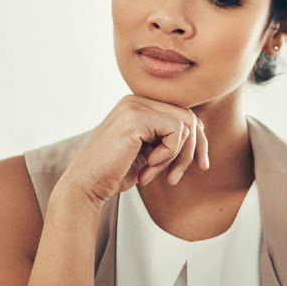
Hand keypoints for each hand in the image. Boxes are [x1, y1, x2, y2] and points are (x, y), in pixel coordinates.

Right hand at [57, 95, 211, 207]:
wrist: (86, 185)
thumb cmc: (114, 172)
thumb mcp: (148, 151)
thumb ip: (167, 137)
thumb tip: (200, 129)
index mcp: (138, 105)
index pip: (182, 114)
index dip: (197, 141)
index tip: (200, 165)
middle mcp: (136, 99)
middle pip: (188, 117)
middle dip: (192, 151)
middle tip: (176, 177)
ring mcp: (135, 106)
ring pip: (186, 124)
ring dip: (177, 157)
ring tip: (157, 174)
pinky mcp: (135, 118)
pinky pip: (175, 132)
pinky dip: (168, 155)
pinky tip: (148, 168)